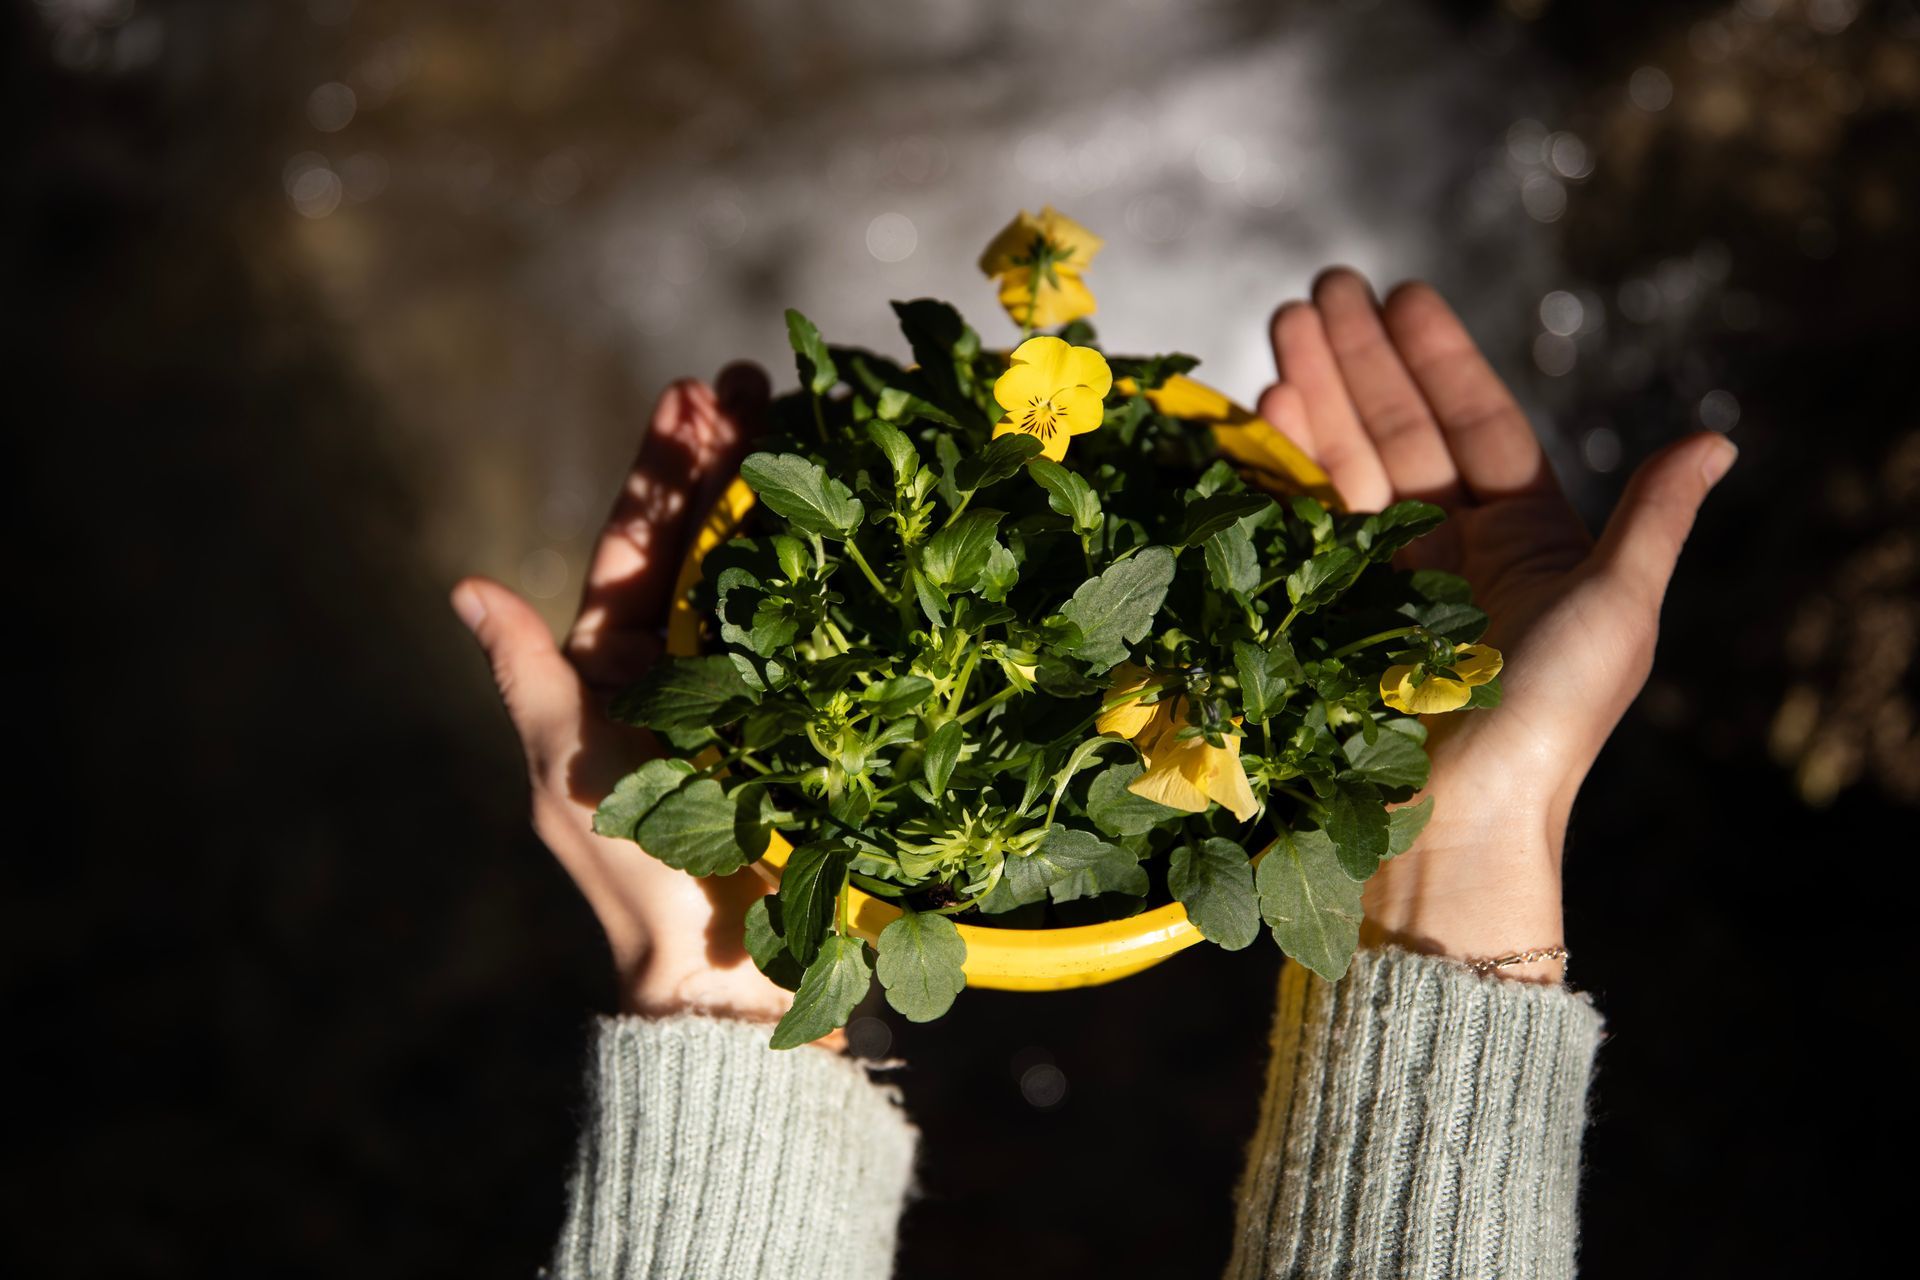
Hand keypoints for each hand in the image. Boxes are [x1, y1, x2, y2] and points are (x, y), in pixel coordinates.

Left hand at [452, 367, 800, 1023]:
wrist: (728, 976)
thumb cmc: (633, 873)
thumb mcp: (566, 767)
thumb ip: (529, 673)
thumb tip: (465, 584)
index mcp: (621, 664)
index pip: (642, 542)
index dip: (664, 468)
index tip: (694, 394)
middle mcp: (694, 663)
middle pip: (710, 538)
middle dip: (729, 455)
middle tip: (761, 376)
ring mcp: (765, 686)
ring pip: (771, 567)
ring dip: (786, 488)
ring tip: (808, 410)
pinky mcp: (824, 718)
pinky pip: (831, 629)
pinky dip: (844, 566)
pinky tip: (864, 508)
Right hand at [1258, 270, 1735, 982]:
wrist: (1455, 826)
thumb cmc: (1547, 725)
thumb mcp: (1616, 612)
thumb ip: (1652, 519)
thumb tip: (1718, 439)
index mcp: (1525, 543)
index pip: (1478, 428)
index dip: (1440, 361)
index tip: (1403, 295)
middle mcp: (1450, 555)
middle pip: (1401, 433)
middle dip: (1362, 358)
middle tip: (1321, 288)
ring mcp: (1379, 585)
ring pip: (1345, 467)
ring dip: (1315, 395)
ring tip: (1282, 325)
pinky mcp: (1322, 618)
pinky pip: (1299, 524)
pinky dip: (1279, 467)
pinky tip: (1263, 411)